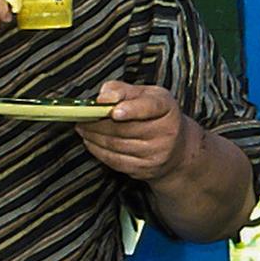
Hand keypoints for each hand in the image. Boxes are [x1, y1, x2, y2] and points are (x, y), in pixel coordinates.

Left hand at [75, 81, 192, 181]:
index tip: (113, 111)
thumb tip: (102, 97)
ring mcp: (156, 154)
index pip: (150, 107)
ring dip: (94, 136)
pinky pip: (115, 161)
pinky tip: (90, 141)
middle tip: (81, 116)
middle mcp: (166, 132)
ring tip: (82, 127)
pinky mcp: (145, 170)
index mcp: (167, 108)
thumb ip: (122, 90)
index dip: (131, 110)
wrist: (178, 149)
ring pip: (117, 145)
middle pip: (126, 128)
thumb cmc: (156, 116)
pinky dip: (98, 150)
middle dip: (98, 123)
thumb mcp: (146, 95)